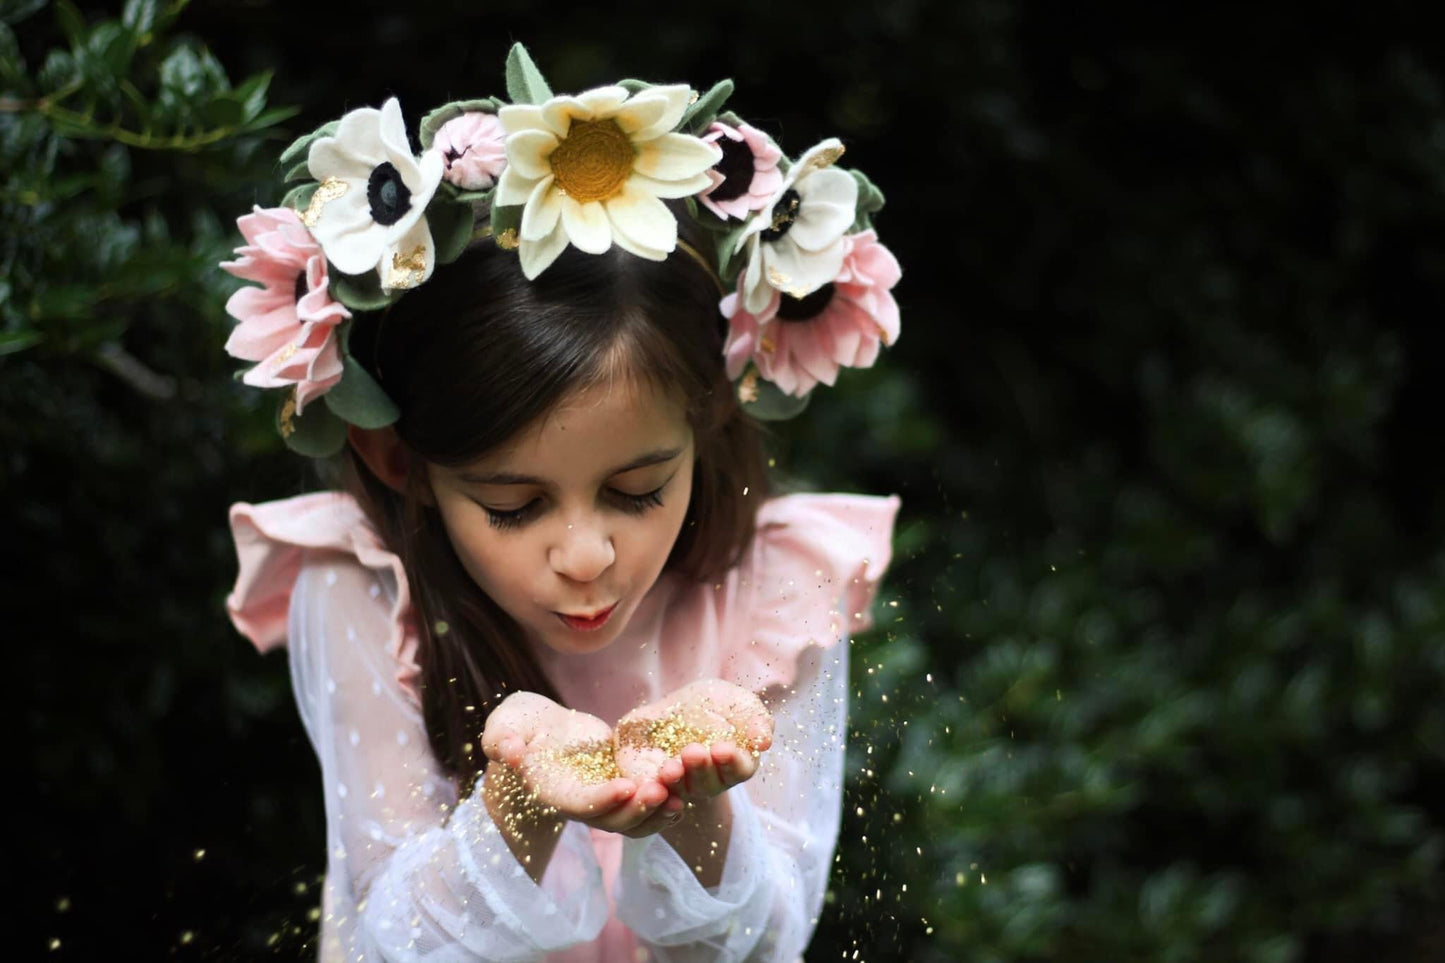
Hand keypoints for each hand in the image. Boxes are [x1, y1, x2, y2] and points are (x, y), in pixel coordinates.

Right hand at [480, 691, 672, 837]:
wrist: (536, 736)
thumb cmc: (518, 726)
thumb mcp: (505, 724)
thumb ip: (502, 738)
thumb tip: (508, 750)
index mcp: (550, 788)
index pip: (576, 802)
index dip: (600, 799)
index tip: (626, 787)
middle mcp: (578, 802)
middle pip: (610, 819)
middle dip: (638, 809)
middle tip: (663, 791)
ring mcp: (601, 799)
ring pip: (631, 820)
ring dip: (656, 812)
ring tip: (680, 796)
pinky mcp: (619, 788)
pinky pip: (643, 805)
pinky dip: (664, 804)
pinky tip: (685, 792)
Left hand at [614, 679, 773, 805]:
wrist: (675, 704)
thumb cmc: (715, 704)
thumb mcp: (738, 703)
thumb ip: (756, 720)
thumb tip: (764, 742)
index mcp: (735, 764)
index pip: (739, 770)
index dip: (732, 762)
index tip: (722, 748)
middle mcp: (710, 780)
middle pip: (708, 784)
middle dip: (701, 769)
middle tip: (693, 752)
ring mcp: (682, 784)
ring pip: (680, 789)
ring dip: (676, 779)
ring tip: (671, 766)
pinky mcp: (654, 781)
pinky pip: (652, 790)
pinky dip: (651, 787)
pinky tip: (649, 778)